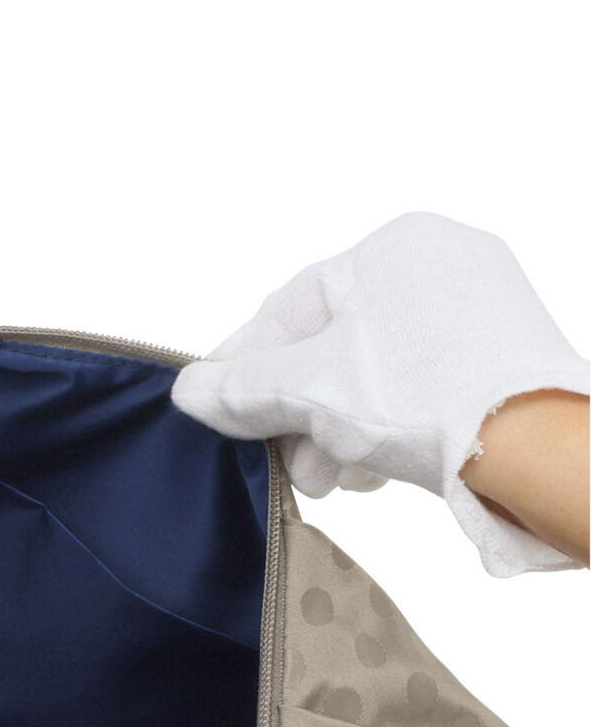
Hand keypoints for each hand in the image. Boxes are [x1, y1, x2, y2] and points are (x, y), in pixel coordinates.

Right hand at [171, 212, 589, 576]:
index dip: (241, 364)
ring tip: (329, 481)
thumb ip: (241, 388)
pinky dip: (384, 428)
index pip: (290, 308)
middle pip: (332, 346)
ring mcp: (480, 311)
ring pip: (372, 374)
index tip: (210, 405)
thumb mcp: (307, 390)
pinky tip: (373, 471)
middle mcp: (443, 264)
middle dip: (297, 413)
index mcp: (396, 246)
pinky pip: (417, 388)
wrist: (536, 448)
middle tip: (280, 464)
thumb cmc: (424, 396)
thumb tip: (189, 391)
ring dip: (335, 431)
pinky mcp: (502, 359)